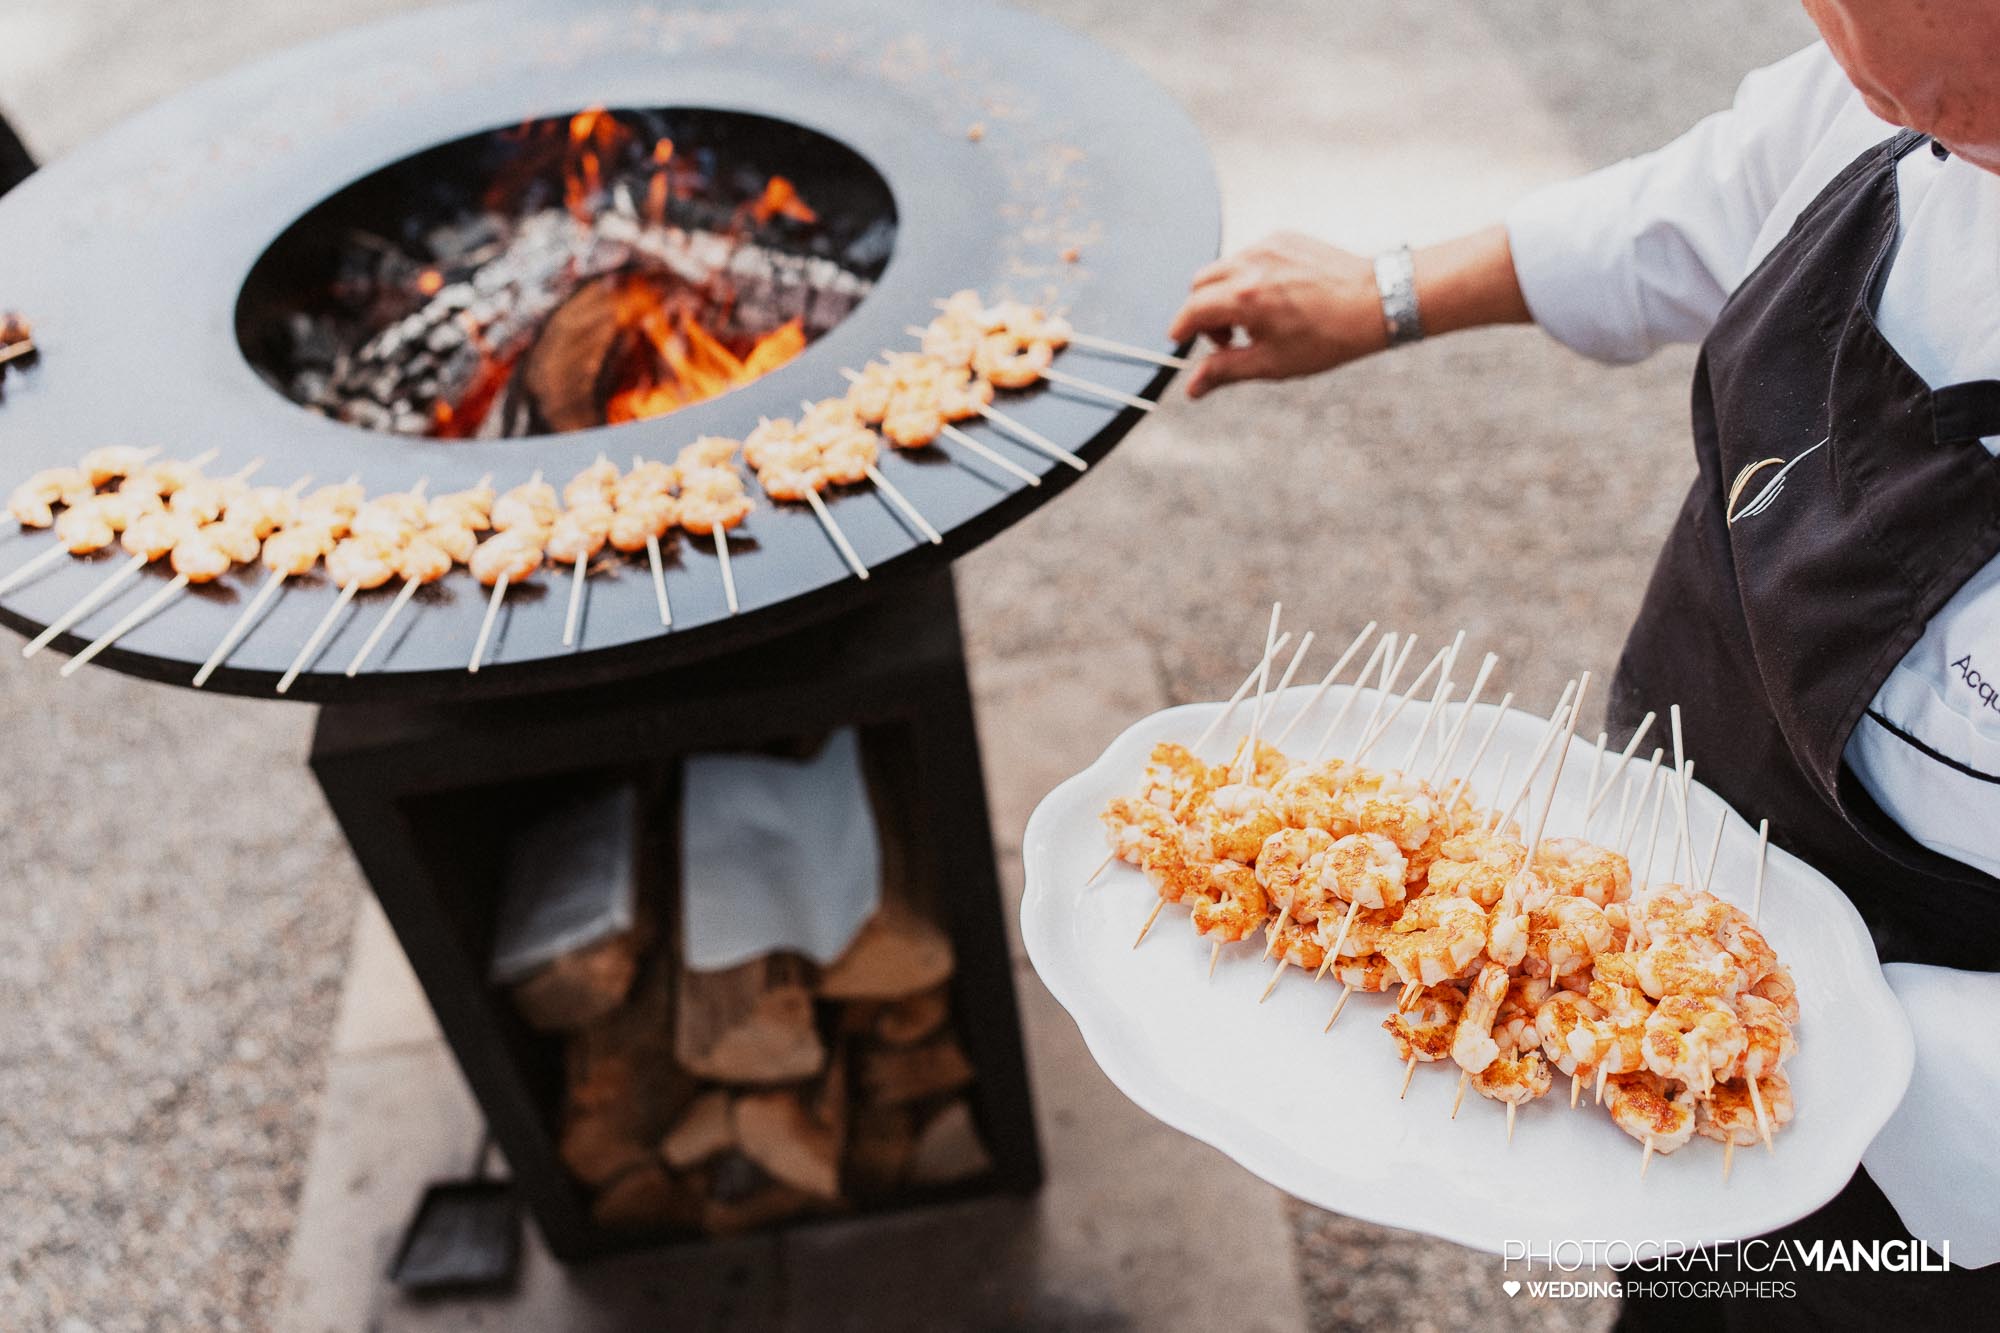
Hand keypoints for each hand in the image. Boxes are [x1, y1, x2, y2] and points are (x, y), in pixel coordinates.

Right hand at [1168, 233, 1388, 397]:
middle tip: (1229, 338)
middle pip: (1200, 283)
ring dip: (1226, 294)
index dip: (1181, 328)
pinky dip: (1250, 277)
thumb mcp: (1272, 363)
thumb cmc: (1328, 337)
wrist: (1376, 302)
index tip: (1181, 341)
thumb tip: (1191, 388)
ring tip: (1257, 320)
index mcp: (1245, 297)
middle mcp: (1252, 263)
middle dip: (1203, 311)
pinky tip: (1277, 299)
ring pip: (1225, 268)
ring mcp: (1269, 245)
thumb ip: (1225, 371)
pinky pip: (1250, 255)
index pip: (1192, 309)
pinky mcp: (1284, 237)